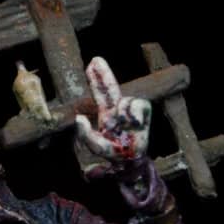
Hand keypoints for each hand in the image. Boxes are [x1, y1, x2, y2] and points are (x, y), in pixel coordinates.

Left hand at [74, 57, 151, 172]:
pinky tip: (134, 122)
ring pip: (126, 100)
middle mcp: (118, 111)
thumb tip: (78, 118)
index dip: (97, 79)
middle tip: (96, 59)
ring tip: (124, 123)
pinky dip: (135, 111)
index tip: (92, 64)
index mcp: (107, 115)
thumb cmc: (114, 155)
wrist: (132, 164)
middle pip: (112, 89)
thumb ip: (86, 135)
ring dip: (124, 110)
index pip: (101, 93)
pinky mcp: (145, 116)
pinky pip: (140, 104)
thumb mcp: (97, 147)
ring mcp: (132, 113)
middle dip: (104, 74)